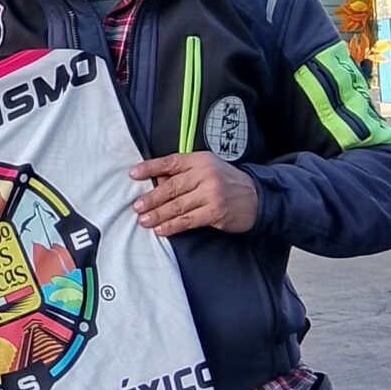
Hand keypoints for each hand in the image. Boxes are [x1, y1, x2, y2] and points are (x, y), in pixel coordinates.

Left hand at [130, 151, 259, 236]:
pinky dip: (172, 226)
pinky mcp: (215, 212)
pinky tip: (161, 229)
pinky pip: (188, 220)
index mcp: (199, 160)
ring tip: (144, 220)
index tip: (133, 174)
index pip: (170, 162)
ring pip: (177, 206)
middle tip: (136, 206)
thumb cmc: (226, 182)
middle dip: (151, 198)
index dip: (150, 168)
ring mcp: (211, 194)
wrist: (256, 198)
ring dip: (158, 215)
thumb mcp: (207, 168)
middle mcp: (205, 175)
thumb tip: (155, 181)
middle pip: (171, 187)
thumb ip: (184, 172)